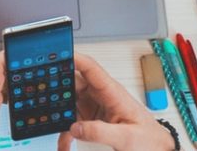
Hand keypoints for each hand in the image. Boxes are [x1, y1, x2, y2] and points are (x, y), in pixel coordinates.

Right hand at [58, 54, 175, 150]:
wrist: (156, 150)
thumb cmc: (149, 140)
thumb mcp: (127, 138)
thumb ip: (100, 132)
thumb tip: (76, 128)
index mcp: (113, 93)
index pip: (90, 68)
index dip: (73, 58)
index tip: (54, 56)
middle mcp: (101, 96)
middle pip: (73, 82)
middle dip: (56, 86)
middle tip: (41, 93)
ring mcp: (94, 106)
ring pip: (68, 100)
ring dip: (58, 111)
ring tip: (51, 123)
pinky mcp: (90, 118)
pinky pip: (71, 119)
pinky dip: (65, 131)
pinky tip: (64, 142)